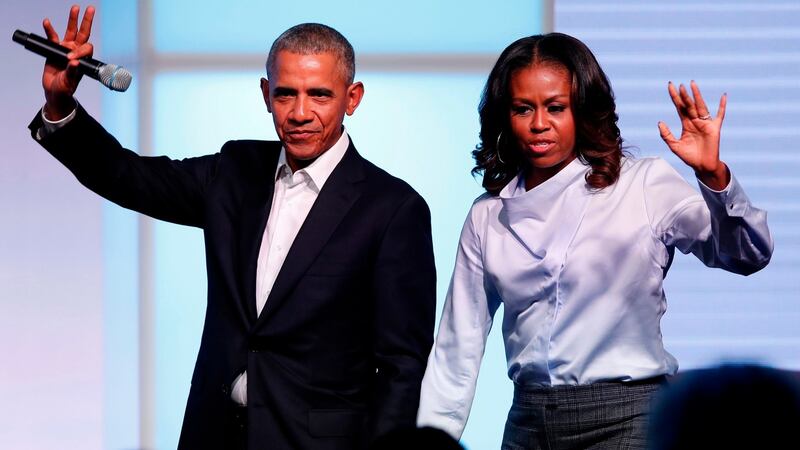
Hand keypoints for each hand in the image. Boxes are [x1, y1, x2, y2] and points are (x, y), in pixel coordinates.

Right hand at [41, 4, 94, 119]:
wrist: (55, 90)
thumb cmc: (66, 88)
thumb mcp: (70, 81)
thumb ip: (72, 72)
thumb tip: (74, 62)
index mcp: (84, 59)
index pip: (86, 48)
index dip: (80, 51)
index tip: (70, 59)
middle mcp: (77, 51)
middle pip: (84, 33)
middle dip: (87, 21)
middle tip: (90, 9)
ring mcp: (67, 48)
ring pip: (71, 31)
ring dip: (73, 20)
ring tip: (75, 8)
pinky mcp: (55, 49)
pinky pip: (53, 37)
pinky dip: (50, 29)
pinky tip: (47, 22)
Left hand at [658, 80, 729, 189]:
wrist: (702, 165)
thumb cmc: (689, 156)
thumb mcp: (674, 146)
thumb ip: (666, 135)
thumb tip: (660, 122)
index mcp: (686, 124)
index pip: (679, 107)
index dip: (675, 97)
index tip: (670, 86)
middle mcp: (695, 121)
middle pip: (689, 105)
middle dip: (684, 95)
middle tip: (679, 85)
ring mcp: (705, 124)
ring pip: (700, 106)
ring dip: (697, 96)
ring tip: (692, 85)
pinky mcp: (715, 128)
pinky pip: (720, 115)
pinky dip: (722, 106)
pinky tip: (723, 96)